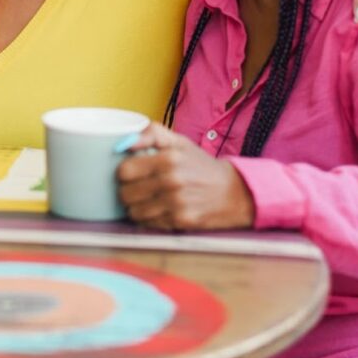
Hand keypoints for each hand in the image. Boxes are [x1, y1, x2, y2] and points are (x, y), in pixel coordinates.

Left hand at [116, 124, 255, 230]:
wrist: (233, 192)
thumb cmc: (201, 165)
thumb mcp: (180, 142)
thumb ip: (151, 133)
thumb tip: (124, 141)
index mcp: (169, 158)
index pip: (124, 171)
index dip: (124, 172)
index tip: (131, 172)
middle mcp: (171, 181)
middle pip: (125, 194)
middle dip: (128, 190)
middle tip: (138, 187)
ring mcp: (176, 204)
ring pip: (134, 212)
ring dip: (137, 206)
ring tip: (148, 199)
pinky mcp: (180, 221)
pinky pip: (149, 223)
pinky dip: (150, 218)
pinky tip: (159, 209)